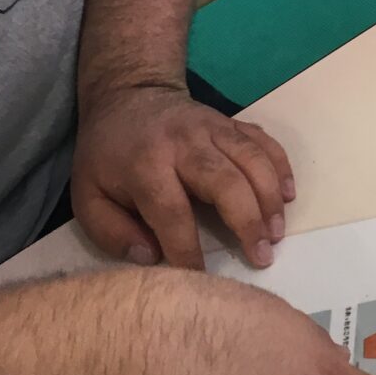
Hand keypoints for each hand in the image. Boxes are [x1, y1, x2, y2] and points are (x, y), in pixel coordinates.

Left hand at [73, 83, 294, 271]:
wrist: (129, 95)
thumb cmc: (108, 155)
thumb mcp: (87, 196)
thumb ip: (112, 232)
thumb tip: (151, 258)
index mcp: (145, 165)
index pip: (172, 213)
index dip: (187, 250)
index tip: (200, 279)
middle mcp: (184, 143)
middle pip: (225, 182)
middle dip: (247, 222)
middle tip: (262, 256)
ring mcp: (213, 128)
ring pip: (252, 160)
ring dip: (270, 198)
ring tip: (276, 234)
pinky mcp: (232, 122)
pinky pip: (265, 142)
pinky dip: (282, 168)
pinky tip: (288, 196)